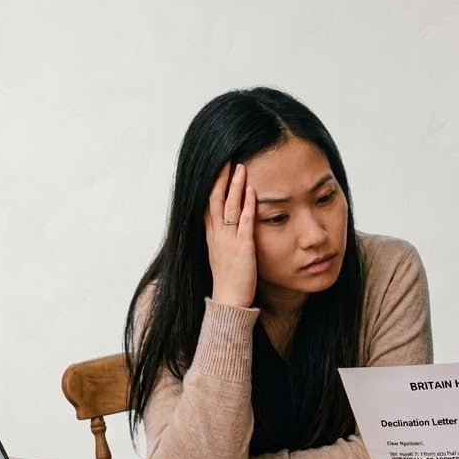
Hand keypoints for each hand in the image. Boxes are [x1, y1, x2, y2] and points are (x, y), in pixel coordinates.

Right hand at [205, 162, 256, 307]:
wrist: (229, 300)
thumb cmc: (229, 279)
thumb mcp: (222, 254)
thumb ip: (224, 238)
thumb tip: (227, 225)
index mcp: (211, 235)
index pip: (207, 203)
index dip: (211, 184)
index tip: (216, 167)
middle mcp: (217, 234)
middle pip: (214, 199)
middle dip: (220, 178)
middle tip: (226, 159)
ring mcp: (228, 240)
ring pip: (228, 206)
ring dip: (234, 185)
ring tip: (240, 167)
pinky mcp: (243, 247)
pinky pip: (245, 222)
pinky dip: (248, 205)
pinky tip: (252, 191)